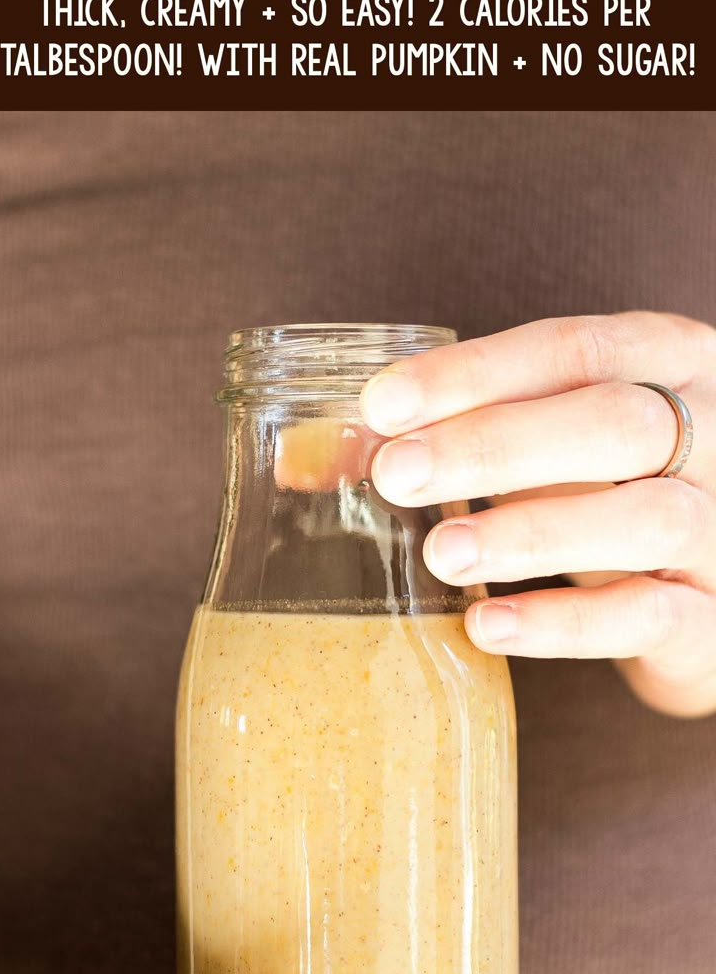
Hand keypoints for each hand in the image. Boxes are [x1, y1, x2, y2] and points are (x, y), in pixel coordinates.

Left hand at [360, 311, 715, 716]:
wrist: (708, 593)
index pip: (573, 347)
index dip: (475, 372)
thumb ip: (445, 440)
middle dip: (495, 444)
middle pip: (614, 422)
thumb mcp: (545, 448)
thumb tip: (300, 458)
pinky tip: (487, 626)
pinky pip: (650, 615)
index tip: (383, 402)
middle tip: (397, 476)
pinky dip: (563, 623)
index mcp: (668, 362)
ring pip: (646, 516)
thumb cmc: (608, 493)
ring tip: (438, 554)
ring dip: (530, 532)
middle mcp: (714, 432)